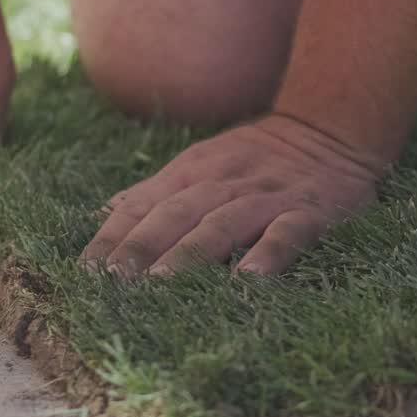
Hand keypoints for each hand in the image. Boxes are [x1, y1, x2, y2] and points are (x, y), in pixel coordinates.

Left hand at [82, 114, 384, 275]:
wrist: (331, 130)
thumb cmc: (257, 158)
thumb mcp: (201, 163)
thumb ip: (156, 192)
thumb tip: (103, 217)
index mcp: (192, 171)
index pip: (143, 205)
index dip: (113, 237)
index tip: (85, 272)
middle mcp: (224, 182)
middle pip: (175, 214)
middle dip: (141, 247)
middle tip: (113, 284)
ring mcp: (267, 197)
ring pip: (222, 223)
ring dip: (190, 254)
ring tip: (161, 286)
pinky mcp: (310, 212)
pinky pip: (287, 233)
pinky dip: (268, 255)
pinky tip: (248, 282)